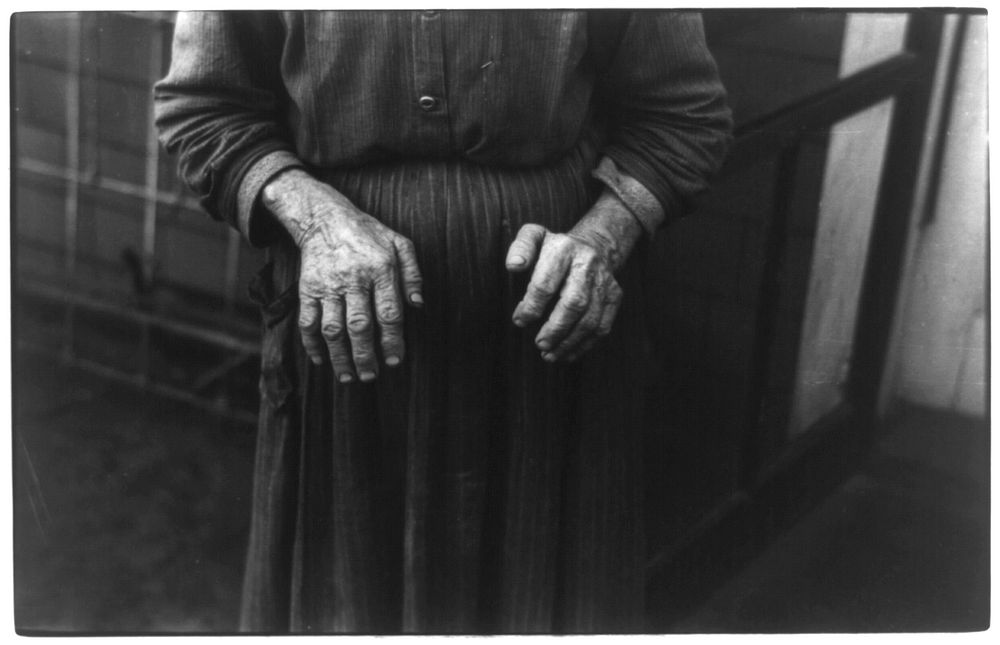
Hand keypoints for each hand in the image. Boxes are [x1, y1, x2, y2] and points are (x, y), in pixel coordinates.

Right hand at [262, 169, 422, 382]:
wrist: (324, 218)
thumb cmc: (369, 233)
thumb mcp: (399, 243)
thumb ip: (413, 273)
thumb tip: (419, 304)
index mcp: (380, 269)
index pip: (389, 313)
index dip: (392, 341)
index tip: (394, 362)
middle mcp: (353, 280)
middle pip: (359, 325)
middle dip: (365, 356)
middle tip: (371, 376)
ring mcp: (328, 286)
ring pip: (332, 329)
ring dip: (340, 357)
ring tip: (348, 377)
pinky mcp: (307, 289)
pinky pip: (307, 321)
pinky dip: (312, 345)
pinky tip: (321, 361)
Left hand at [506, 191, 642, 362]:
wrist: (595, 245)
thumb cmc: (555, 247)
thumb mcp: (534, 236)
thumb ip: (521, 248)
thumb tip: (513, 266)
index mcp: (564, 249)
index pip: (546, 283)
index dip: (531, 306)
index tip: (519, 321)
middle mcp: (587, 264)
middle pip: (573, 303)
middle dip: (555, 329)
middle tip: (539, 344)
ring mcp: (604, 281)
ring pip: (590, 319)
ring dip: (569, 342)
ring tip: (549, 355)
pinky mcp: (615, 296)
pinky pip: (602, 326)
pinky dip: (584, 345)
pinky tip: (567, 354)